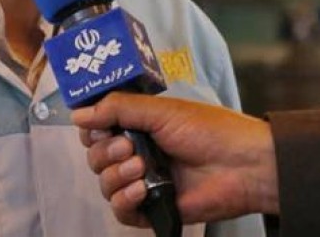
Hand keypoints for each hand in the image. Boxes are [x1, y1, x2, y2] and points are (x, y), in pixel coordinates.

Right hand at [72, 93, 279, 226]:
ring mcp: (143, 182)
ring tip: (140, 168)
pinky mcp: (152, 209)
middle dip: (105, 152)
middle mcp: (137, 153)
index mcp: (139, 127)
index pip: (98, 130)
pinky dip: (124, 200)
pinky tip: (141, 190)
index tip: (96, 127)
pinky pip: (120, 210)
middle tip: (128, 146)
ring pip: (105, 184)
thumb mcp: (161, 111)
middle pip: (96, 158)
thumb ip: (118, 109)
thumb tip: (78, 114)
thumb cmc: (208, 130)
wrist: (242, 165)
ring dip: (116, 175)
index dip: (92, 130)